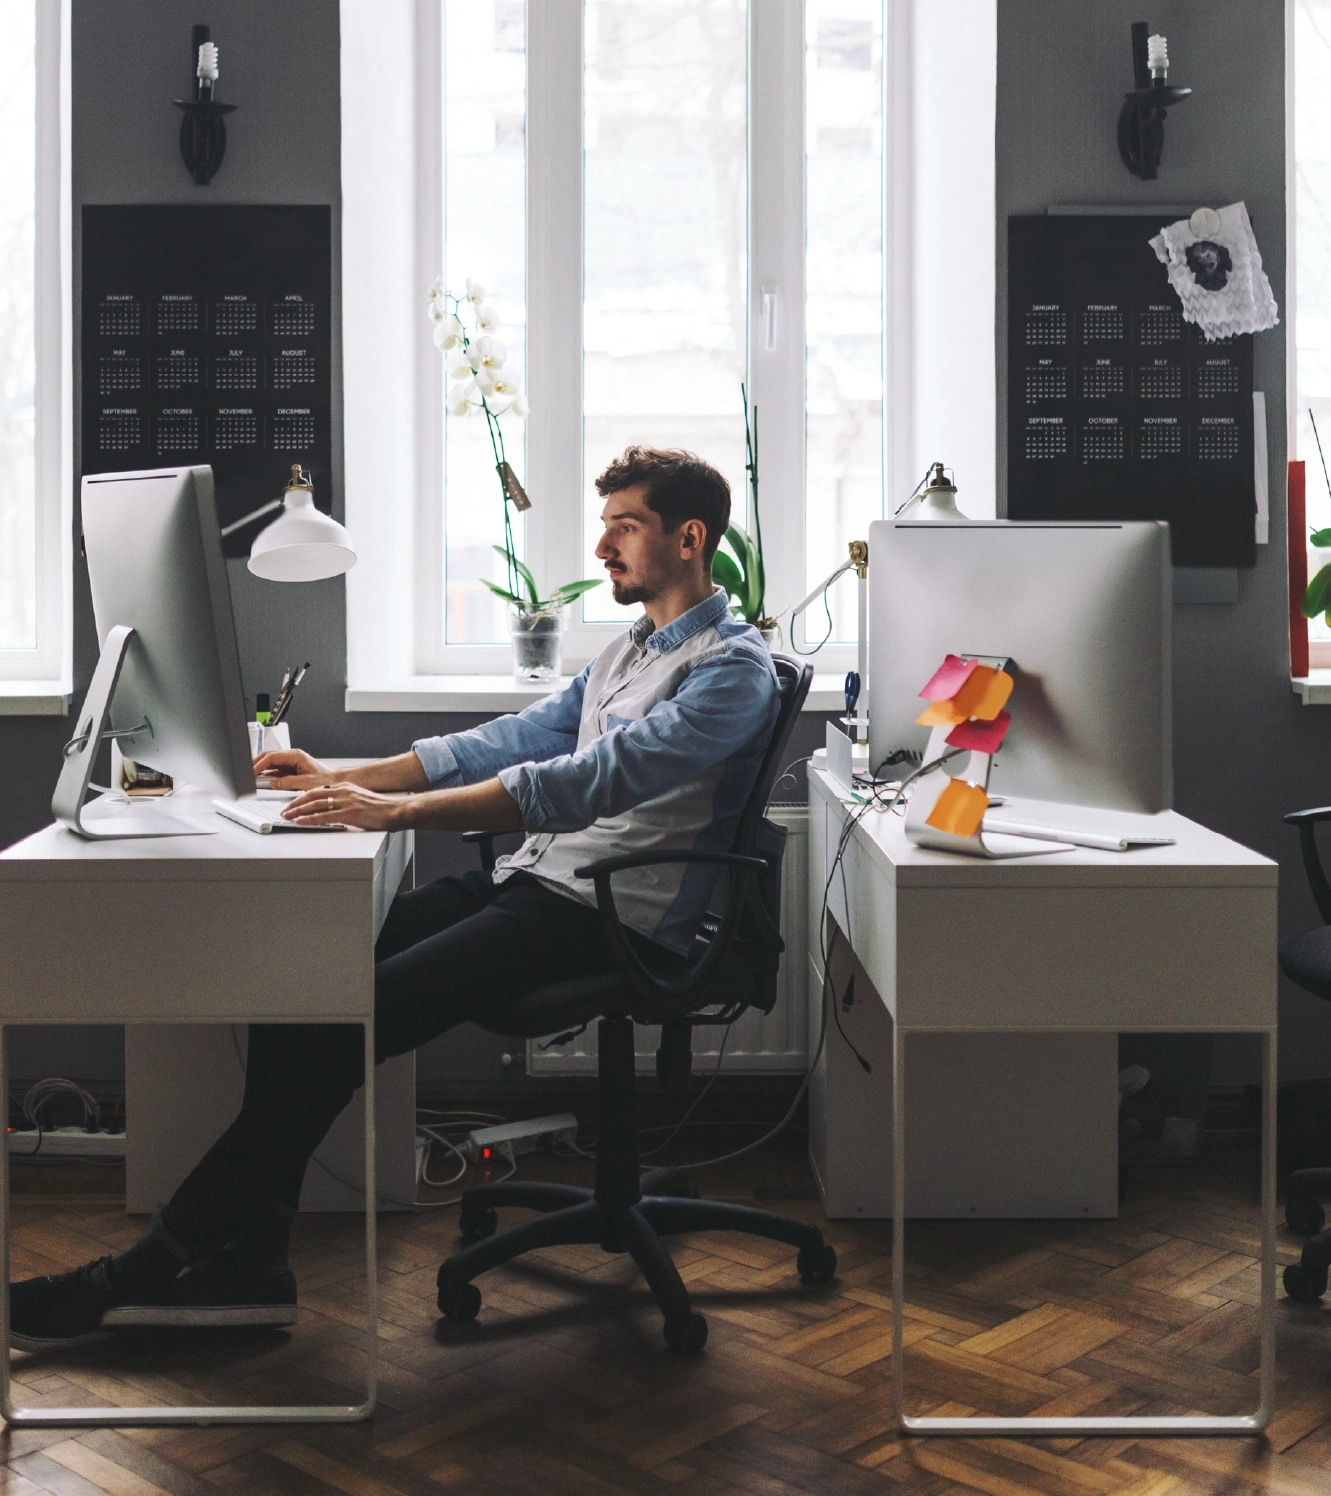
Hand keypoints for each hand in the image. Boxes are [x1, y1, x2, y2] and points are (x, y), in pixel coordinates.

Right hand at [253, 748, 335, 789]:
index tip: (252, 772)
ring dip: (260, 770)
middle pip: (268, 757)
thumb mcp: (307, 783)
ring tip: (251, 778)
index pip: (271, 756)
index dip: (259, 764)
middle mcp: (291, 757)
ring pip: (269, 763)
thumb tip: (273, 783)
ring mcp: (289, 763)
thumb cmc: (325, 781)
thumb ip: (289, 782)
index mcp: (295, 756)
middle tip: (246, 773)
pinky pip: (274, 771)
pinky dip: (266, 776)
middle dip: (256, 764)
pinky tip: (261, 781)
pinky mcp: (289, 770)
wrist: (334, 782)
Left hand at [281, 782, 407, 830]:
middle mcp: (343, 792)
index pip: (318, 791)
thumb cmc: (382, 809)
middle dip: (295, 803)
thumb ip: (346, 803)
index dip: (302, 797)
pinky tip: (301, 822)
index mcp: (345, 787)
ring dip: (298, 811)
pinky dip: (310, 819)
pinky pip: (324, 816)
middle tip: (285, 811)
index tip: (293, 804)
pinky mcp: (350, 814)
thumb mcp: (360, 800)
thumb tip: (334, 811)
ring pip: (315, 805)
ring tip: (287, 817)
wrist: (396, 810)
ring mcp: (346, 802)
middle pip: (312, 796)